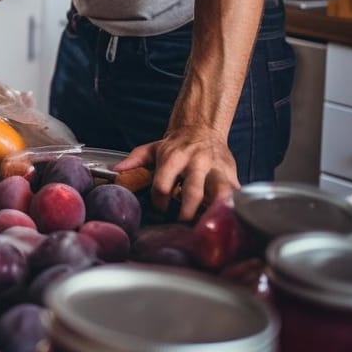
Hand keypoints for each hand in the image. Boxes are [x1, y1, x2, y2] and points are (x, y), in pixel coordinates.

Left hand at [114, 124, 239, 220]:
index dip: (158, 202)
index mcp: (174, 157)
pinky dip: (233, 207)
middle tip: (181, 224)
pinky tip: (227, 218)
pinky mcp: (232, 173)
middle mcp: (196, 163)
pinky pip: (235, 193)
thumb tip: (116, 171)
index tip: (159, 210)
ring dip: (214, 210)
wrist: (202, 127)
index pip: (163, 185)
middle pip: (192, 192)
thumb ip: (135, 160)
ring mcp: (216, 168)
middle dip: (186, 213)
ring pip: (220, 192)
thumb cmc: (176, 144)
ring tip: (207, 224)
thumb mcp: (153, 148)